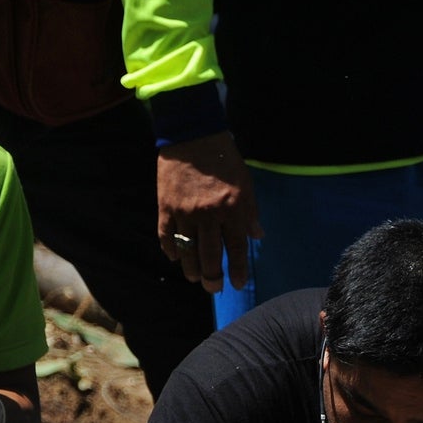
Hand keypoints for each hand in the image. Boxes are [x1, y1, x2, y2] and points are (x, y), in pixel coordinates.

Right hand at [156, 130, 260, 292]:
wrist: (191, 134)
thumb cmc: (224, 158)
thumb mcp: (245, 183)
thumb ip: (251, 212)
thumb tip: (257, 236)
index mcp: (231, 209)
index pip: (235, 248)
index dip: (236, 269)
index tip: (236, 284)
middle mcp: (208, 215)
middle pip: (209, 256)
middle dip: (211, 277)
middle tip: (212, 288)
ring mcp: (185, 212)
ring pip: (187, 251)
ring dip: (190, 268)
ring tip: (194, 277)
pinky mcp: (166, 206)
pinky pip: (166, 236)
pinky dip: (170, 250)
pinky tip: (174, 258)